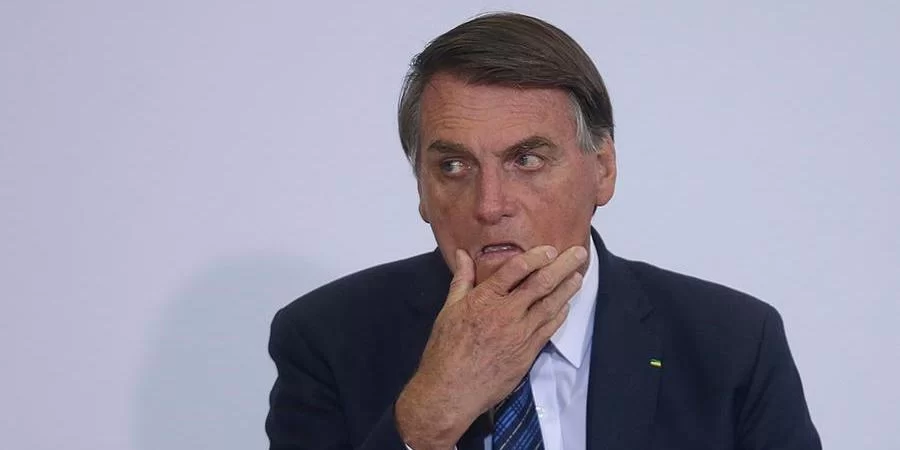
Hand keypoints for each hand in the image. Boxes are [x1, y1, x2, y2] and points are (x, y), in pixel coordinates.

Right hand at [395, 245, 586, 448]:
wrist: (452, 390)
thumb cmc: (446, 350)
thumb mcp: (449, 310)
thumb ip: (462, 280)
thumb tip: (463, 255)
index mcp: (485, 299)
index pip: (516, 269)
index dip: (536, 256)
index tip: (549, 249)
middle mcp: (507, 314)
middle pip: (541, 284)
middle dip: (562, 266)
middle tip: (579, 253)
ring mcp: (520, 334)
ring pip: (551, 305)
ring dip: (567, 289)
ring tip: (579, 276)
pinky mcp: (528, 353)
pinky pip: (549, 329)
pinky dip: (560, 315)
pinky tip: (566, 306)